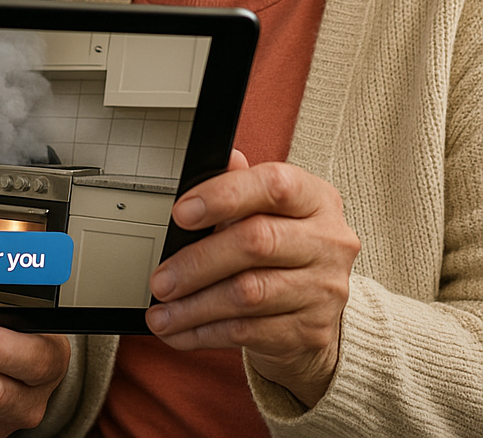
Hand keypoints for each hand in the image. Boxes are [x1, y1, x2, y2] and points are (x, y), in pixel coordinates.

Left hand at [144, 150, 359, 407]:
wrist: (312, 303)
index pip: (273, 186)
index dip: (223, 196)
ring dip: (194, 306)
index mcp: (315, 197)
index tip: (180, 213)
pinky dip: (205, 332)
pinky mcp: (312, 329)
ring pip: (248, 295)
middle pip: (256, 243)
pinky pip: (249, 332)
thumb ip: (238, 183)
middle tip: (160, 279)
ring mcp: (324, 288)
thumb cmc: (278, 240)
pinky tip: (179, 331)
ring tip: (161, 311)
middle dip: (197, 262)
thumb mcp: (263, 205)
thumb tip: (223, 156)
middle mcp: (328, 241)